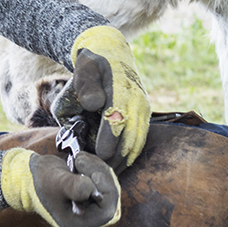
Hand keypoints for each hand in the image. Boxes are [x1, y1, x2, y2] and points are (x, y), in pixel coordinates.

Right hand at [0, 147, 120, 226]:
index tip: (92, 173)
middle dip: (100, 174)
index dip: (106, 190)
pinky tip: (81, 159)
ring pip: (108, 184)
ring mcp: (90, 204)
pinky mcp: (91, 192)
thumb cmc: (41, 182)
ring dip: (97, 167)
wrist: (31, 175)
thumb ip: (75, 188)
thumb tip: (94, 190)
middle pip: (110, 196)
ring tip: (78, 158)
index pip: (107, 211)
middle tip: (82, 161)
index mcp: (79, 223)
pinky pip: (103, 178)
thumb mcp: (57, 183)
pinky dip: (95, 165)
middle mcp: (87, 217)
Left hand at [71, 25, 150, 172]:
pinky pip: (140, 138)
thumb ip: (86, 85)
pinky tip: (119, 165)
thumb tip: (95, 104)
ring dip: (124, 159)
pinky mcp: (144, 113)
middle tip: (99, 174)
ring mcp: (142, 108)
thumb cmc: (91, 64)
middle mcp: (136, 101)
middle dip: (115, 157)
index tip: (99, 156)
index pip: (117, 119)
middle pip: (130, 136)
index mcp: (120, 89)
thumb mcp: (84, 68)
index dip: (109, 140)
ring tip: (108, 174)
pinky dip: (131, 153)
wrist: (110, 52)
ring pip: (137, 141)